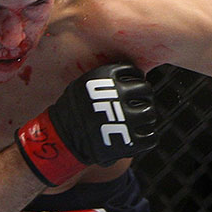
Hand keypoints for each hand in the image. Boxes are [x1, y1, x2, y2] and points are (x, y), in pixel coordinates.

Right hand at [16, 63, 157, 185]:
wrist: (61, 139)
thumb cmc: (73, 110)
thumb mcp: (84, 85)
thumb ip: (108, 79)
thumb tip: (135, 75)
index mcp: (105, 77)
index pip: (133, 72)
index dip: (134, 80)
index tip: (130, 88)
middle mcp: (117, 94)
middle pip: (145, 90)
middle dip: (143, 97)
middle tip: (137, 104)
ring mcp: (124, 117)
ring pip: (150, 113)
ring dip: (146, 117)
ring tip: (137, 121)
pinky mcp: (129, 140)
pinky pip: (151, 136)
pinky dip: (148, 137)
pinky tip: (140, 137)